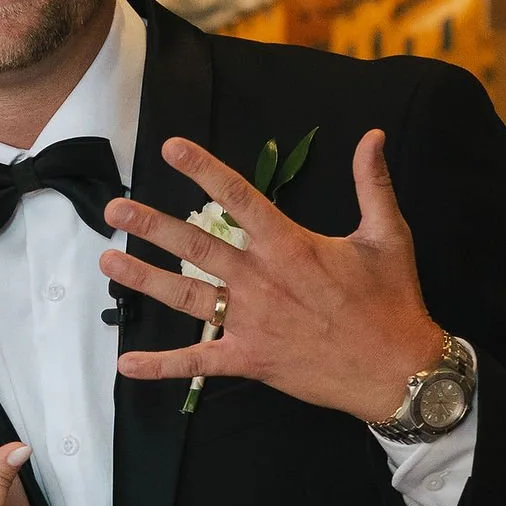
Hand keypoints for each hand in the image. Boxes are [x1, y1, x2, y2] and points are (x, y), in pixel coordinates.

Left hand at [102, 130, 441, 419]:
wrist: (398, 369)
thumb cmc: (392, 301)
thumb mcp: (388, 235)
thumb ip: (373, 183)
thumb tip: (373, 136)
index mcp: (290, 245)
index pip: (238, 196)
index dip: (202, 169)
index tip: (170, 148)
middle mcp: (262, 279)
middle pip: (197, 245)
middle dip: (152, 225)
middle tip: (114, 208)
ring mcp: (251, 321)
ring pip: (186, 296)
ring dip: (144, 278)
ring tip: (107, 261)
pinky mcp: (250, 359)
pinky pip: (198, 363)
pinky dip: (161, 366)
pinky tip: (125, 363)